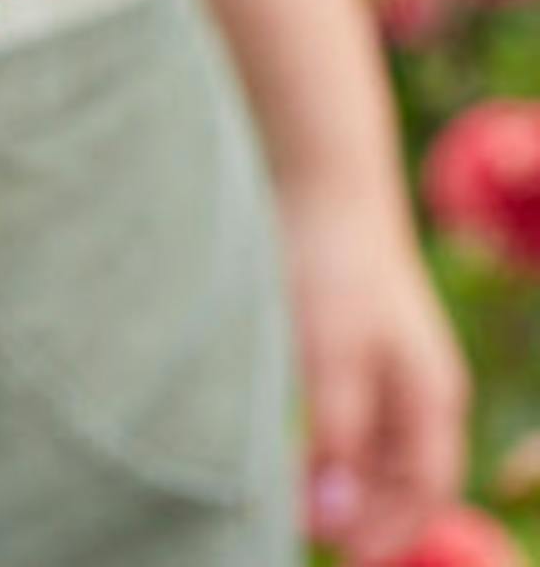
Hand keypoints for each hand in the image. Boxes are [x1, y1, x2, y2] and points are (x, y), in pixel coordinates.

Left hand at [283, 183, 470, 562]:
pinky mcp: (344, 342)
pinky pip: (342, 413)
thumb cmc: (333, 263)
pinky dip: (318, 441)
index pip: (424, 489)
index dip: (385, 529)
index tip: (338, 557)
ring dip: (334, 480)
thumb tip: (333, 514)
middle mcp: (414, 387)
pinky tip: (278, 448)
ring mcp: (382, 364)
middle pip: (397, 475)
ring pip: (366, 447)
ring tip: (281, 501)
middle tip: (297, 533)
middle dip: (358, 513)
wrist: (320, 180)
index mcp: (430, 395)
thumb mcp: (333, 353)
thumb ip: (338, 433)